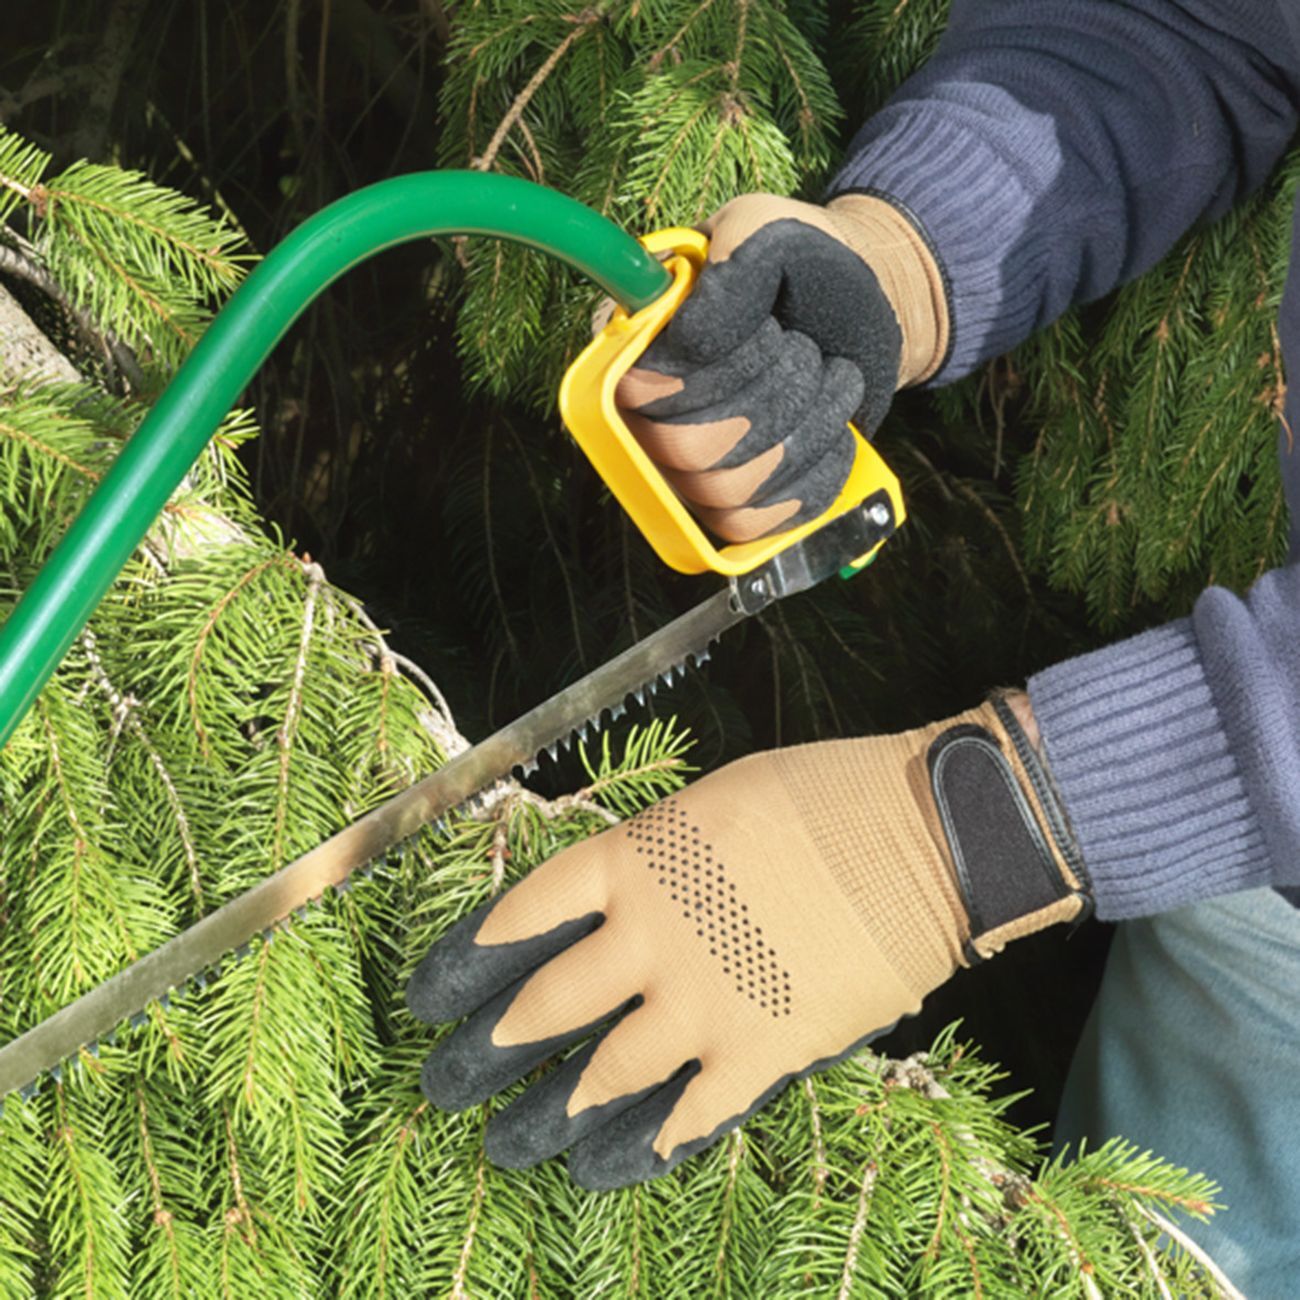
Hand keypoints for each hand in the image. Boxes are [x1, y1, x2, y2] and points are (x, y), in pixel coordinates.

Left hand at [407, 694, 1087, 1190]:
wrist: (926, 834)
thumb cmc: (821, 797)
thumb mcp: (711, 802)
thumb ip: (648, 859)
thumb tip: (603, 906)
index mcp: (634, 862)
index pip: (519, 916)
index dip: (462, 960)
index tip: (430, 995)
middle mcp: (651, 938)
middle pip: (541, 1007)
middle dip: (484, 1053)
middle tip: (447, 1084)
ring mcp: (705, 1004)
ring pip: (603, 1077)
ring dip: (547, 1116)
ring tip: (510, 1144)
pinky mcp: (764, 1054)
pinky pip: (687, 1118)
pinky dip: (641, 1147)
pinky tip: (606, 1169)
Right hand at [615, 191, 948, 542]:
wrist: (868, 304)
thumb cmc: (807, 261)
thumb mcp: (767, 229)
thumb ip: (729, 262)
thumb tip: (692, 336)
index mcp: (635, 342)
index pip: (637, 393)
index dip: (711, 375)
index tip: (770, 329)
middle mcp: (647, 412)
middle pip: (687, 452)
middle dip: (770, 399)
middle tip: (804, 350)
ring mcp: (688, 466)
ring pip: (725, 492)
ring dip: (801, 432)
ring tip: (828, 382)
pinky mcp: (733, 503)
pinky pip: (754, 523)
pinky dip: (812, 475)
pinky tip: (832, 429)